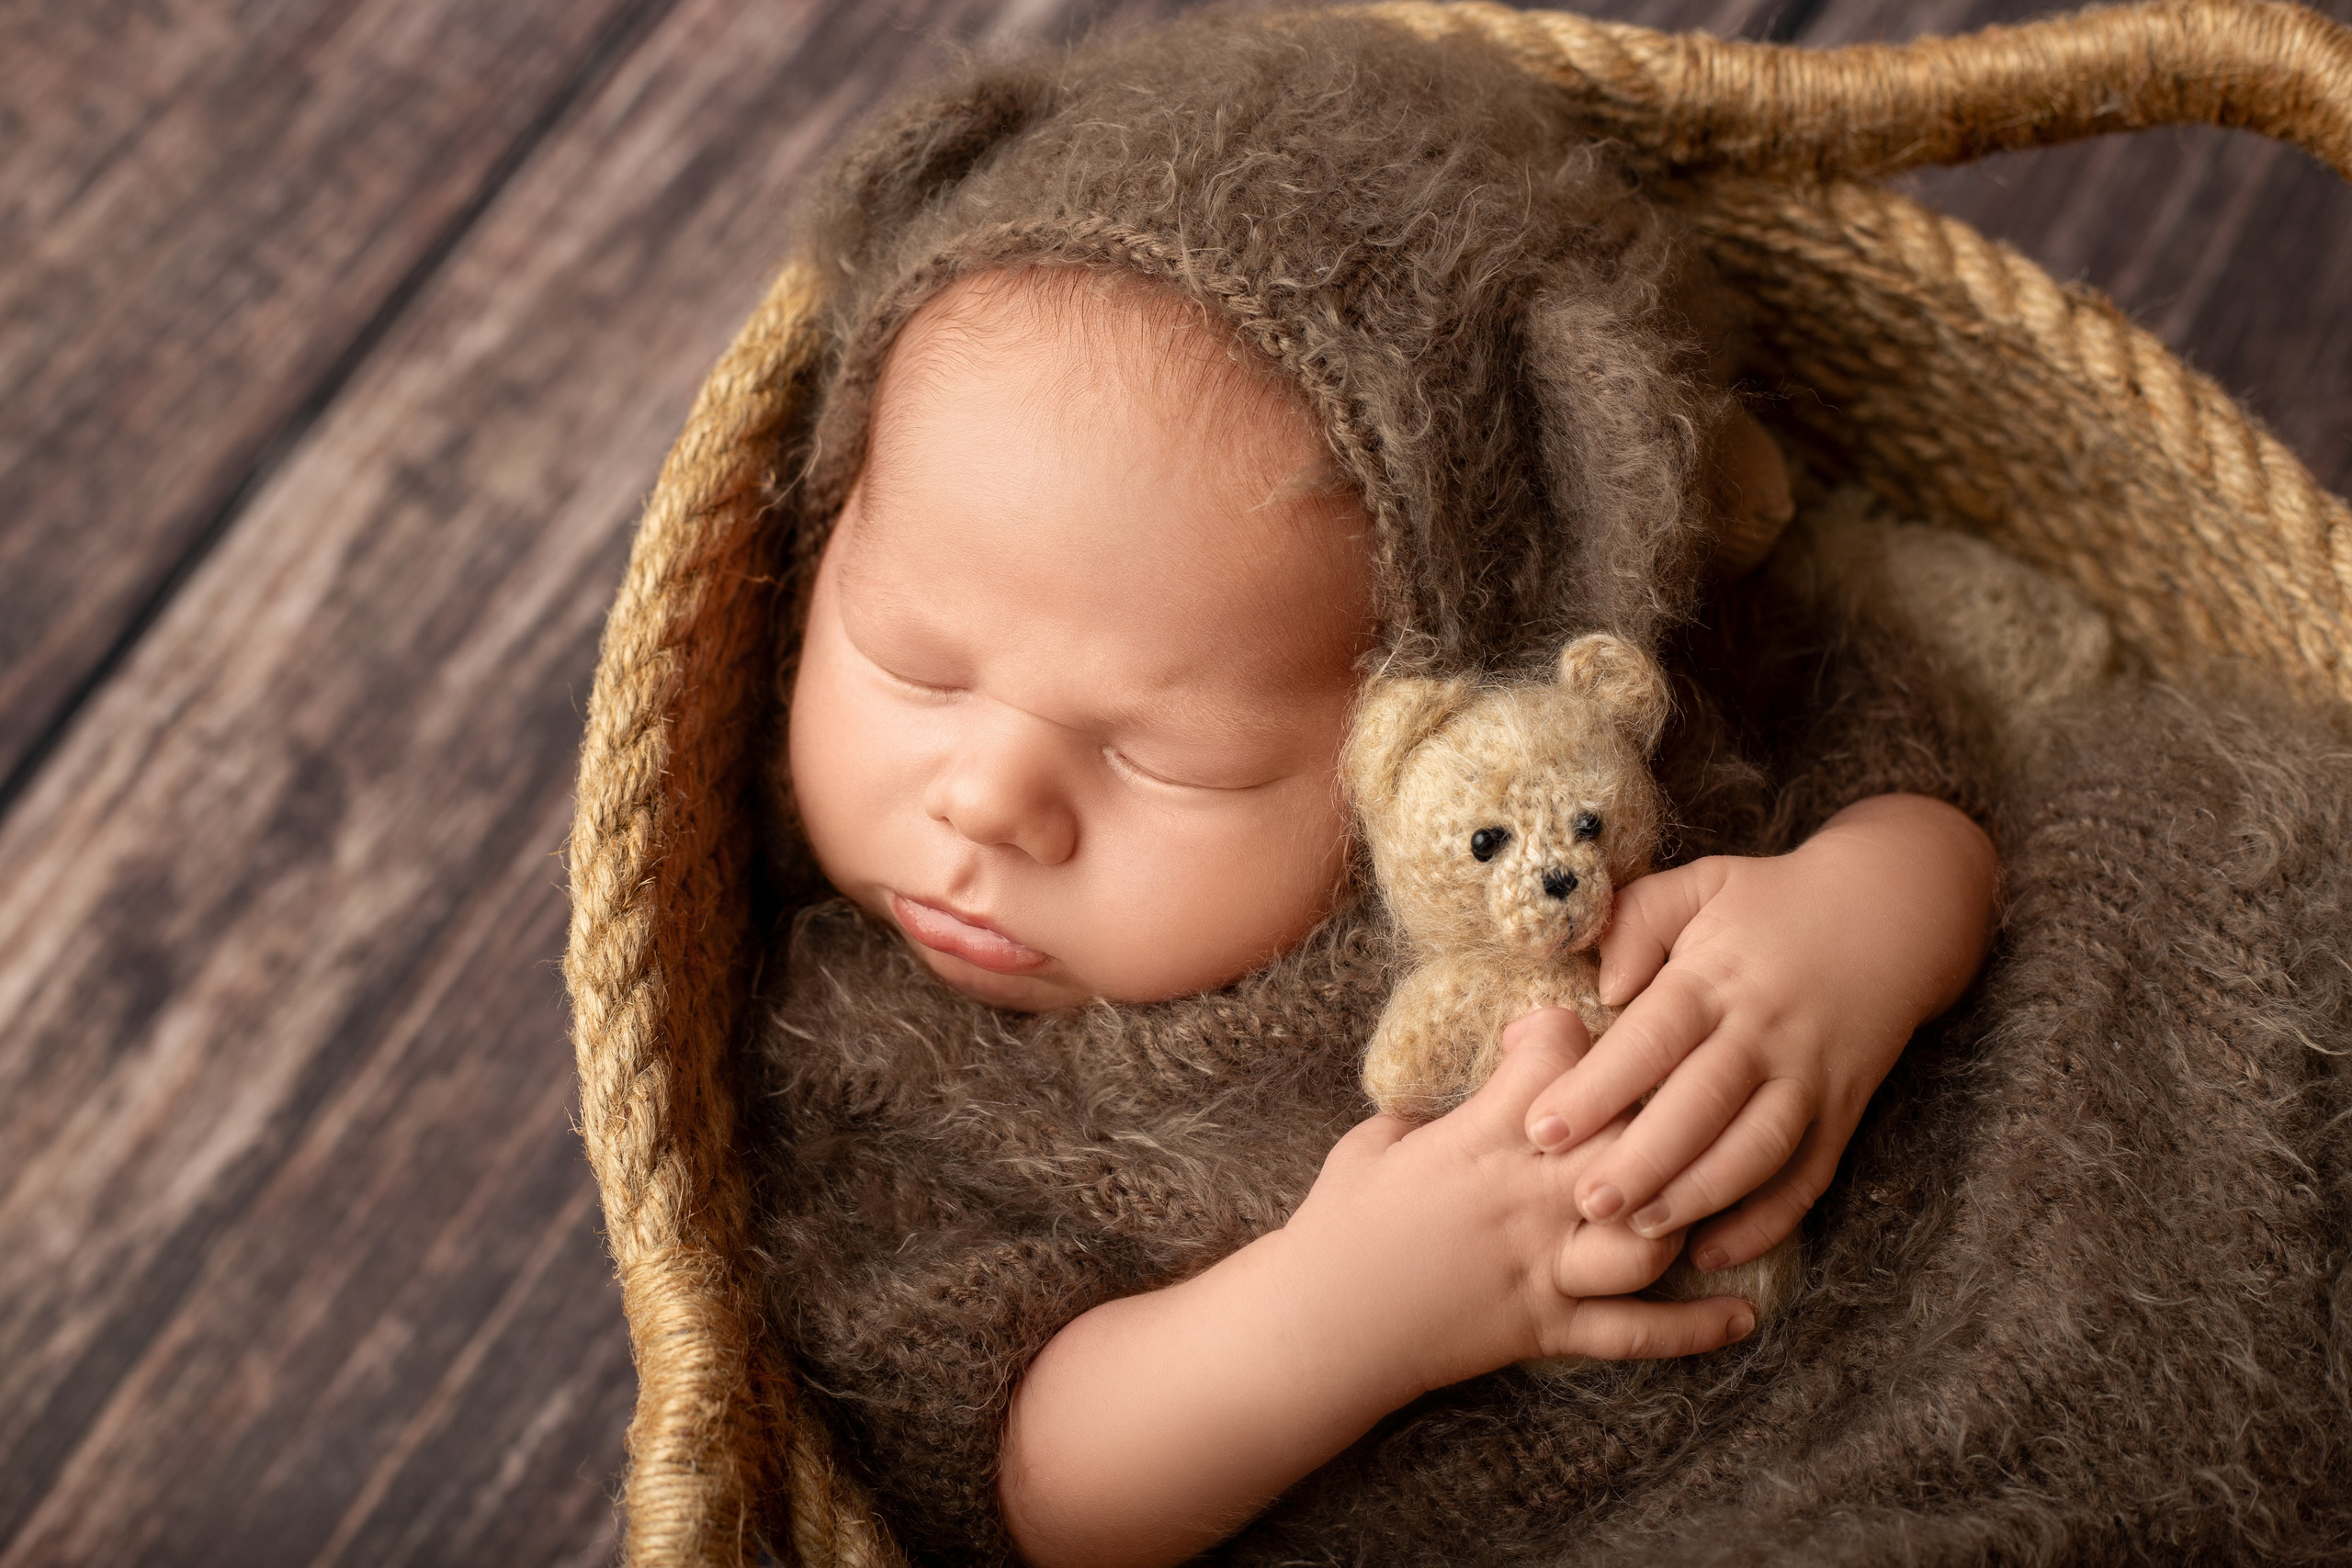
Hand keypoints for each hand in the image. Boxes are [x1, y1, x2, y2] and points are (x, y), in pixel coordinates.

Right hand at [1000, 1007, 1753, 1567]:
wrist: (1319, 1326)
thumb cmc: (1334, 1227)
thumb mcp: (1372, 1144)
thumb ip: (1424, 1114)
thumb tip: (1457, 1095)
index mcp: (1477, 1138)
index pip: (1554, 1057)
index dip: (1565, 1031)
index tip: (1556, 1032)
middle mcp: (1524, 1197)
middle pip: (1625, 1136)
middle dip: (1658, 1111)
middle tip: (1670, 1098)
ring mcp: (1542, 1266)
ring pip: (1649, 1234)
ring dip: (1687, 1214)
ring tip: (1714, 1195)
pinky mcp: (1545, 1327)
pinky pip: (1632, 1333)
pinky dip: (1691, 1329)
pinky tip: (1742, 1318)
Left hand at [1519, 794, 1996, 1271]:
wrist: (1891, 913)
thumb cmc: (1770, 903)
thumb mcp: (1700, 884)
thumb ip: (1638, 921)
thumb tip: (1601, 985)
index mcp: (1716, 978)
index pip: (1652, 1038)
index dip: (1598, 1086)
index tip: (1542, 1127)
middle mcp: (1765, 1033)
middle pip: (1703, 1105)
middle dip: (1643, 1160)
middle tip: (1585, 1202)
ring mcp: (1809, 1076)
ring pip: (1758, 1149)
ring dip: (1700, 1195)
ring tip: (1641, 1231)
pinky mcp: (1843, 1111)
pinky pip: (1809, 1177)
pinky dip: (1768, 1221)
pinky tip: (1715, 1252)